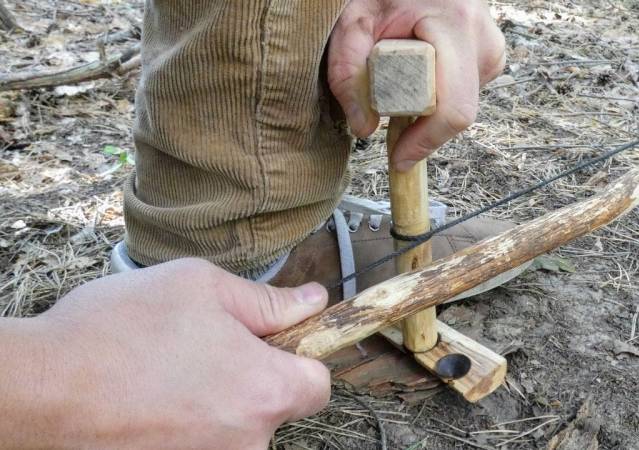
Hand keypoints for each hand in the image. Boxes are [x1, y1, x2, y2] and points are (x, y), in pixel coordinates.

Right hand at [0, 259, 329, 448]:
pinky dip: (186, 423)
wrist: (40, 386)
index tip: (274, 341)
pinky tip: (152, 397)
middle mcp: (248, 441)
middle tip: (204, 345)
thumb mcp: (201, 287)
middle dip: (251, 376)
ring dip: (215, 400)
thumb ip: (268, 301)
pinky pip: (200, 442)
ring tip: (168, 370)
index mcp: (265, 391)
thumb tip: (314, 302)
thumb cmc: (119, 329)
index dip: (302, 356)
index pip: (318, 385)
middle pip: (274, 406)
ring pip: (234, 426)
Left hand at [328, 0, 505, 171]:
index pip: (453, 108)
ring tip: (401, 77)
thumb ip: (347, 71)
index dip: (425, 141)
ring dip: (427, 109)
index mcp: (456, 26)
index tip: (398, 157)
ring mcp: (491, 49)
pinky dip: (437, 97)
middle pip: (458, 113)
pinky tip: (419, 73)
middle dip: (421, 125)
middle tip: (388, 113)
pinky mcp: (490, 57)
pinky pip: (464, 96)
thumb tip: (364, 129)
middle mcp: (483, 40)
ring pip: (461, 107)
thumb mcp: (353, 20)